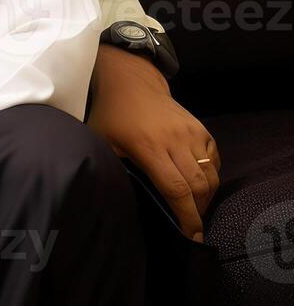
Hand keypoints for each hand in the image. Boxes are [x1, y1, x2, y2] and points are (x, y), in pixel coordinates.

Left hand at [87, 44, 218, 241]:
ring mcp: (191, 133)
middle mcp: (175, 140)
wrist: (131, 82)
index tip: (191, 236)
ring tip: (194, 207)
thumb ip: (115, 169)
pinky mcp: (201, 129)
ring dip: (206, 197)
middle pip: (198, 187)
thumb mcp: (103, 142)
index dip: (186, 216)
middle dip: (198, 211)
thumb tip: (121, 200)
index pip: (176, 189)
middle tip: (190, 224)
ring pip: (210, 175)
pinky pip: (215, 160)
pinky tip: (198, 183)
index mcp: (148, 147)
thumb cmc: (112, 115)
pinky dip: (211, 176)